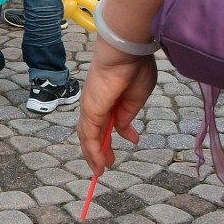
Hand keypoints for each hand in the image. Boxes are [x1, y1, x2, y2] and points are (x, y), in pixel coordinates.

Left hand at [77, 39, 157, 176]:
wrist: (126, 53)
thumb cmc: (134, 68)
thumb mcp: (136, 98)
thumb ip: (127, 116)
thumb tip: (125, 132)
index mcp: (109, 98)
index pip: (106, 120)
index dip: (114, 133)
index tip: (131, 140)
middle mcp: (96, 103)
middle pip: (92, 131)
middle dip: (98, 149)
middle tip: (106, 164)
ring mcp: (90, 108)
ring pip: (87, 137)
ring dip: (93, 155)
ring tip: (99, 170)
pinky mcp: (90, 112)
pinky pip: (90, 137)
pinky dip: (93, 152)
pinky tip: (100, 164)